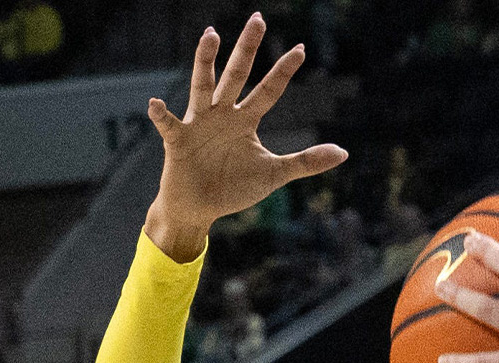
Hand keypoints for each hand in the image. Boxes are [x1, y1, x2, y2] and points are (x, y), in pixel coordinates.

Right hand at [145, 14, 347, 258]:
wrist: (199, 208)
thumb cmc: (234, 187)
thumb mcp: (275, 174)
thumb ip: (306, 161)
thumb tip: (344, 152)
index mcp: (245, 119)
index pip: (269, 90)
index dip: (284, 71)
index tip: (302, 49)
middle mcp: (223, 113)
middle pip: (238, 74)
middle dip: (248, 48)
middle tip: (258, 19)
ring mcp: (199, 123)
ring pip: (203, 86)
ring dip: (206, 61)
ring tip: (211, 35)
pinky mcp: (178, 140)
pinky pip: (168, 123)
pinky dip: (161, 114)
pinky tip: (155, 103)